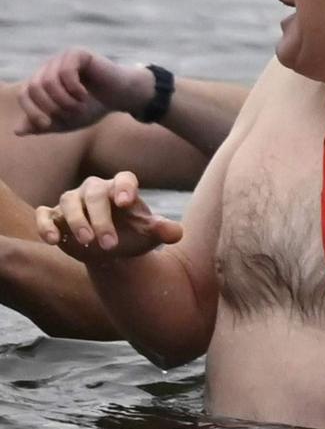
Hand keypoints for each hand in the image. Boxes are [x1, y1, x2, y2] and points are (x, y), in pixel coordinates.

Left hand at [15, 48, 155, 135]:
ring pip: (48, 81)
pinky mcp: (78, 54)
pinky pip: (66, 71)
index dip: (31, 111)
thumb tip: (17, 130)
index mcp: (42, 81)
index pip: (24, 94)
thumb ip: (42, 126)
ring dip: (63, 100)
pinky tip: (84, 96)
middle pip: (34, 87)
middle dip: (50, 106)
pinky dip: (74, 89)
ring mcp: (63, 58)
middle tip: (68, 116)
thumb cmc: (93, 107)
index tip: (46, 125)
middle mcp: (49, 67)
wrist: (121, 96)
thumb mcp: (64, 122)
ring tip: (79, 107)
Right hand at [43, 171, 182, 264]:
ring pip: (69, 201)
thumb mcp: (149, 234)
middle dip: (101, 218)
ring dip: (76, 221)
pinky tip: (53, 240)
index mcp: (121, 187)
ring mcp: (73, 200)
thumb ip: (163, 230)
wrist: (110, 249)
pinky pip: (44, 213)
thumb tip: (175, 233)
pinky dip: (46, 224)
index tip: (126, 203)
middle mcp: (95, 189)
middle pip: (94, 195)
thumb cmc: (133, 235)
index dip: (124, 188)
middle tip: (109, 244)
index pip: (124, 179)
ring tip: (86, 241)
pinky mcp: (53, 215)